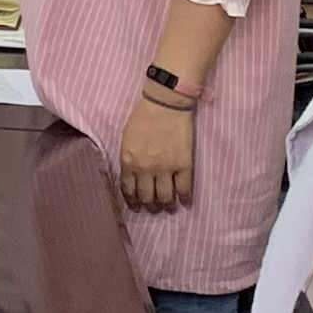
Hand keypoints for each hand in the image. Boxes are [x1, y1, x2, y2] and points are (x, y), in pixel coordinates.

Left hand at [117, 96, 194, 210]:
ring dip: (166, 205)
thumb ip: (128, 157)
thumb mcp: (127, 138)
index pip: (128, 190)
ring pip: (165, 197)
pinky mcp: (183, 165)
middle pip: (147, 197)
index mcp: (128, 162)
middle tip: (154, 208)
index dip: (133, 201)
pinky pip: (184, 189)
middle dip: (150, 206)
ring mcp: (165, 169)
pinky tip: (185, 202)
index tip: (136, 207)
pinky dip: (184, 198)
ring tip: (168, 207)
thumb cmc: (143, 116)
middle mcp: (145, 170)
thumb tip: (130, 174)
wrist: (165, 104)